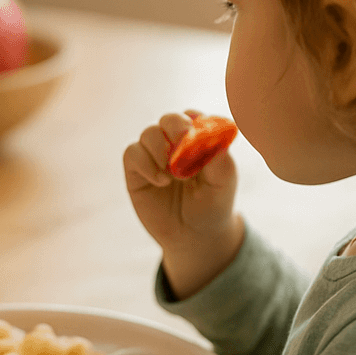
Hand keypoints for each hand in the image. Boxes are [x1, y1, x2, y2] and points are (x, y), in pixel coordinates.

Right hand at [123, 110, 243, 298]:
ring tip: (172, 174)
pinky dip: (145, 163)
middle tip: (181, 144)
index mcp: (199, 140)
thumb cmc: (213, 205)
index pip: (194, 117)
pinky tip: (161, 181)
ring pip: (149, 134)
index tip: (196, 132)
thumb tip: (213, 138)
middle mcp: (175, 144)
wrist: (194, 237)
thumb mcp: (223, 184)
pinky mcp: (137, 171)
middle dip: (175, 127)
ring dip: (159, 149)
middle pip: (169, 119)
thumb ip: (220, 160)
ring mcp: (154, 156)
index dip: (194, 120)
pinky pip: (132, 153)